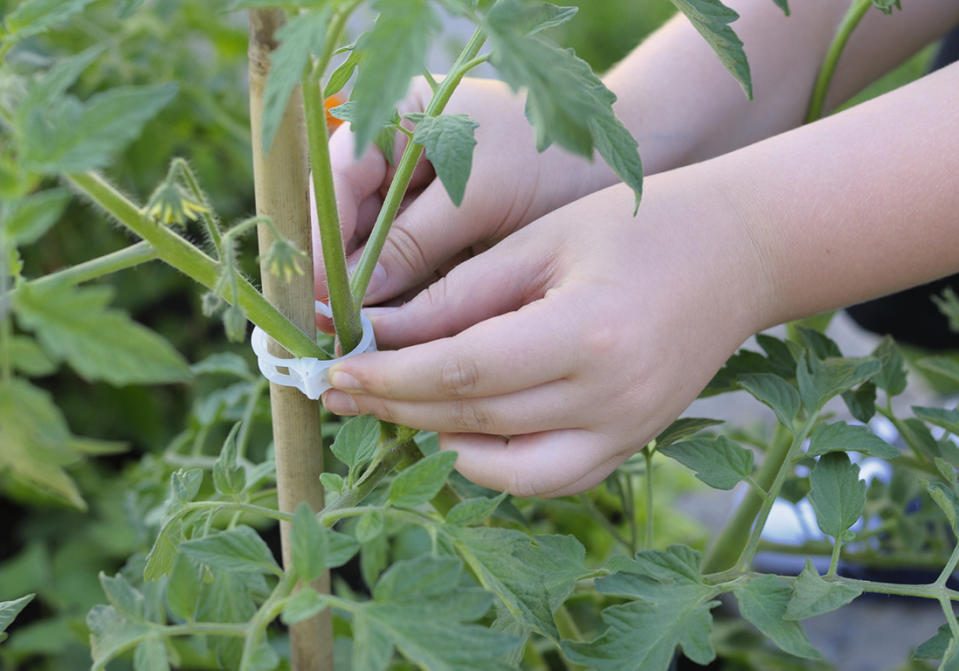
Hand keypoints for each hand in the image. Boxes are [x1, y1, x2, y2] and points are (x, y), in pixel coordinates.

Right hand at [313, 76, 608, 325]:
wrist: (617, 166)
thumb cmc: (553, 156)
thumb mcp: (479, 191)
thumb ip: (415, 238)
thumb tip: (355, 298)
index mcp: (397, 121)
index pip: (336, 179)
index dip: (321, 236)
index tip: (318, 292)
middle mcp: (397, 163)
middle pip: (346, 224)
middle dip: (339, 278)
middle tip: (329, 334)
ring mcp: (418, 205)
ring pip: (373, 257)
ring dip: (366, 300)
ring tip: (355, 347)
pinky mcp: (442, 242)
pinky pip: (407, 276)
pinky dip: (401, 307)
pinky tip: (393, 341)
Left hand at [320, 174, 774, 496]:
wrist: (738, 253)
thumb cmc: (637, 225)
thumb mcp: (541, 242)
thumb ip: (459, 297)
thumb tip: (379, 336)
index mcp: (586, 336)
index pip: (461, 374)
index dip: (388, 377)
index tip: (332, 370)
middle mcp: (611, 400)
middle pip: (474, 422)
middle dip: (395, 407)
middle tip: (337, 390)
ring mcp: (629, 432)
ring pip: (508, 469)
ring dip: (440, 441)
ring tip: (396, 405)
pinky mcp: (635, 443)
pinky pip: (551, 478)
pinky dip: (497, 465)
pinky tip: (462, 431)